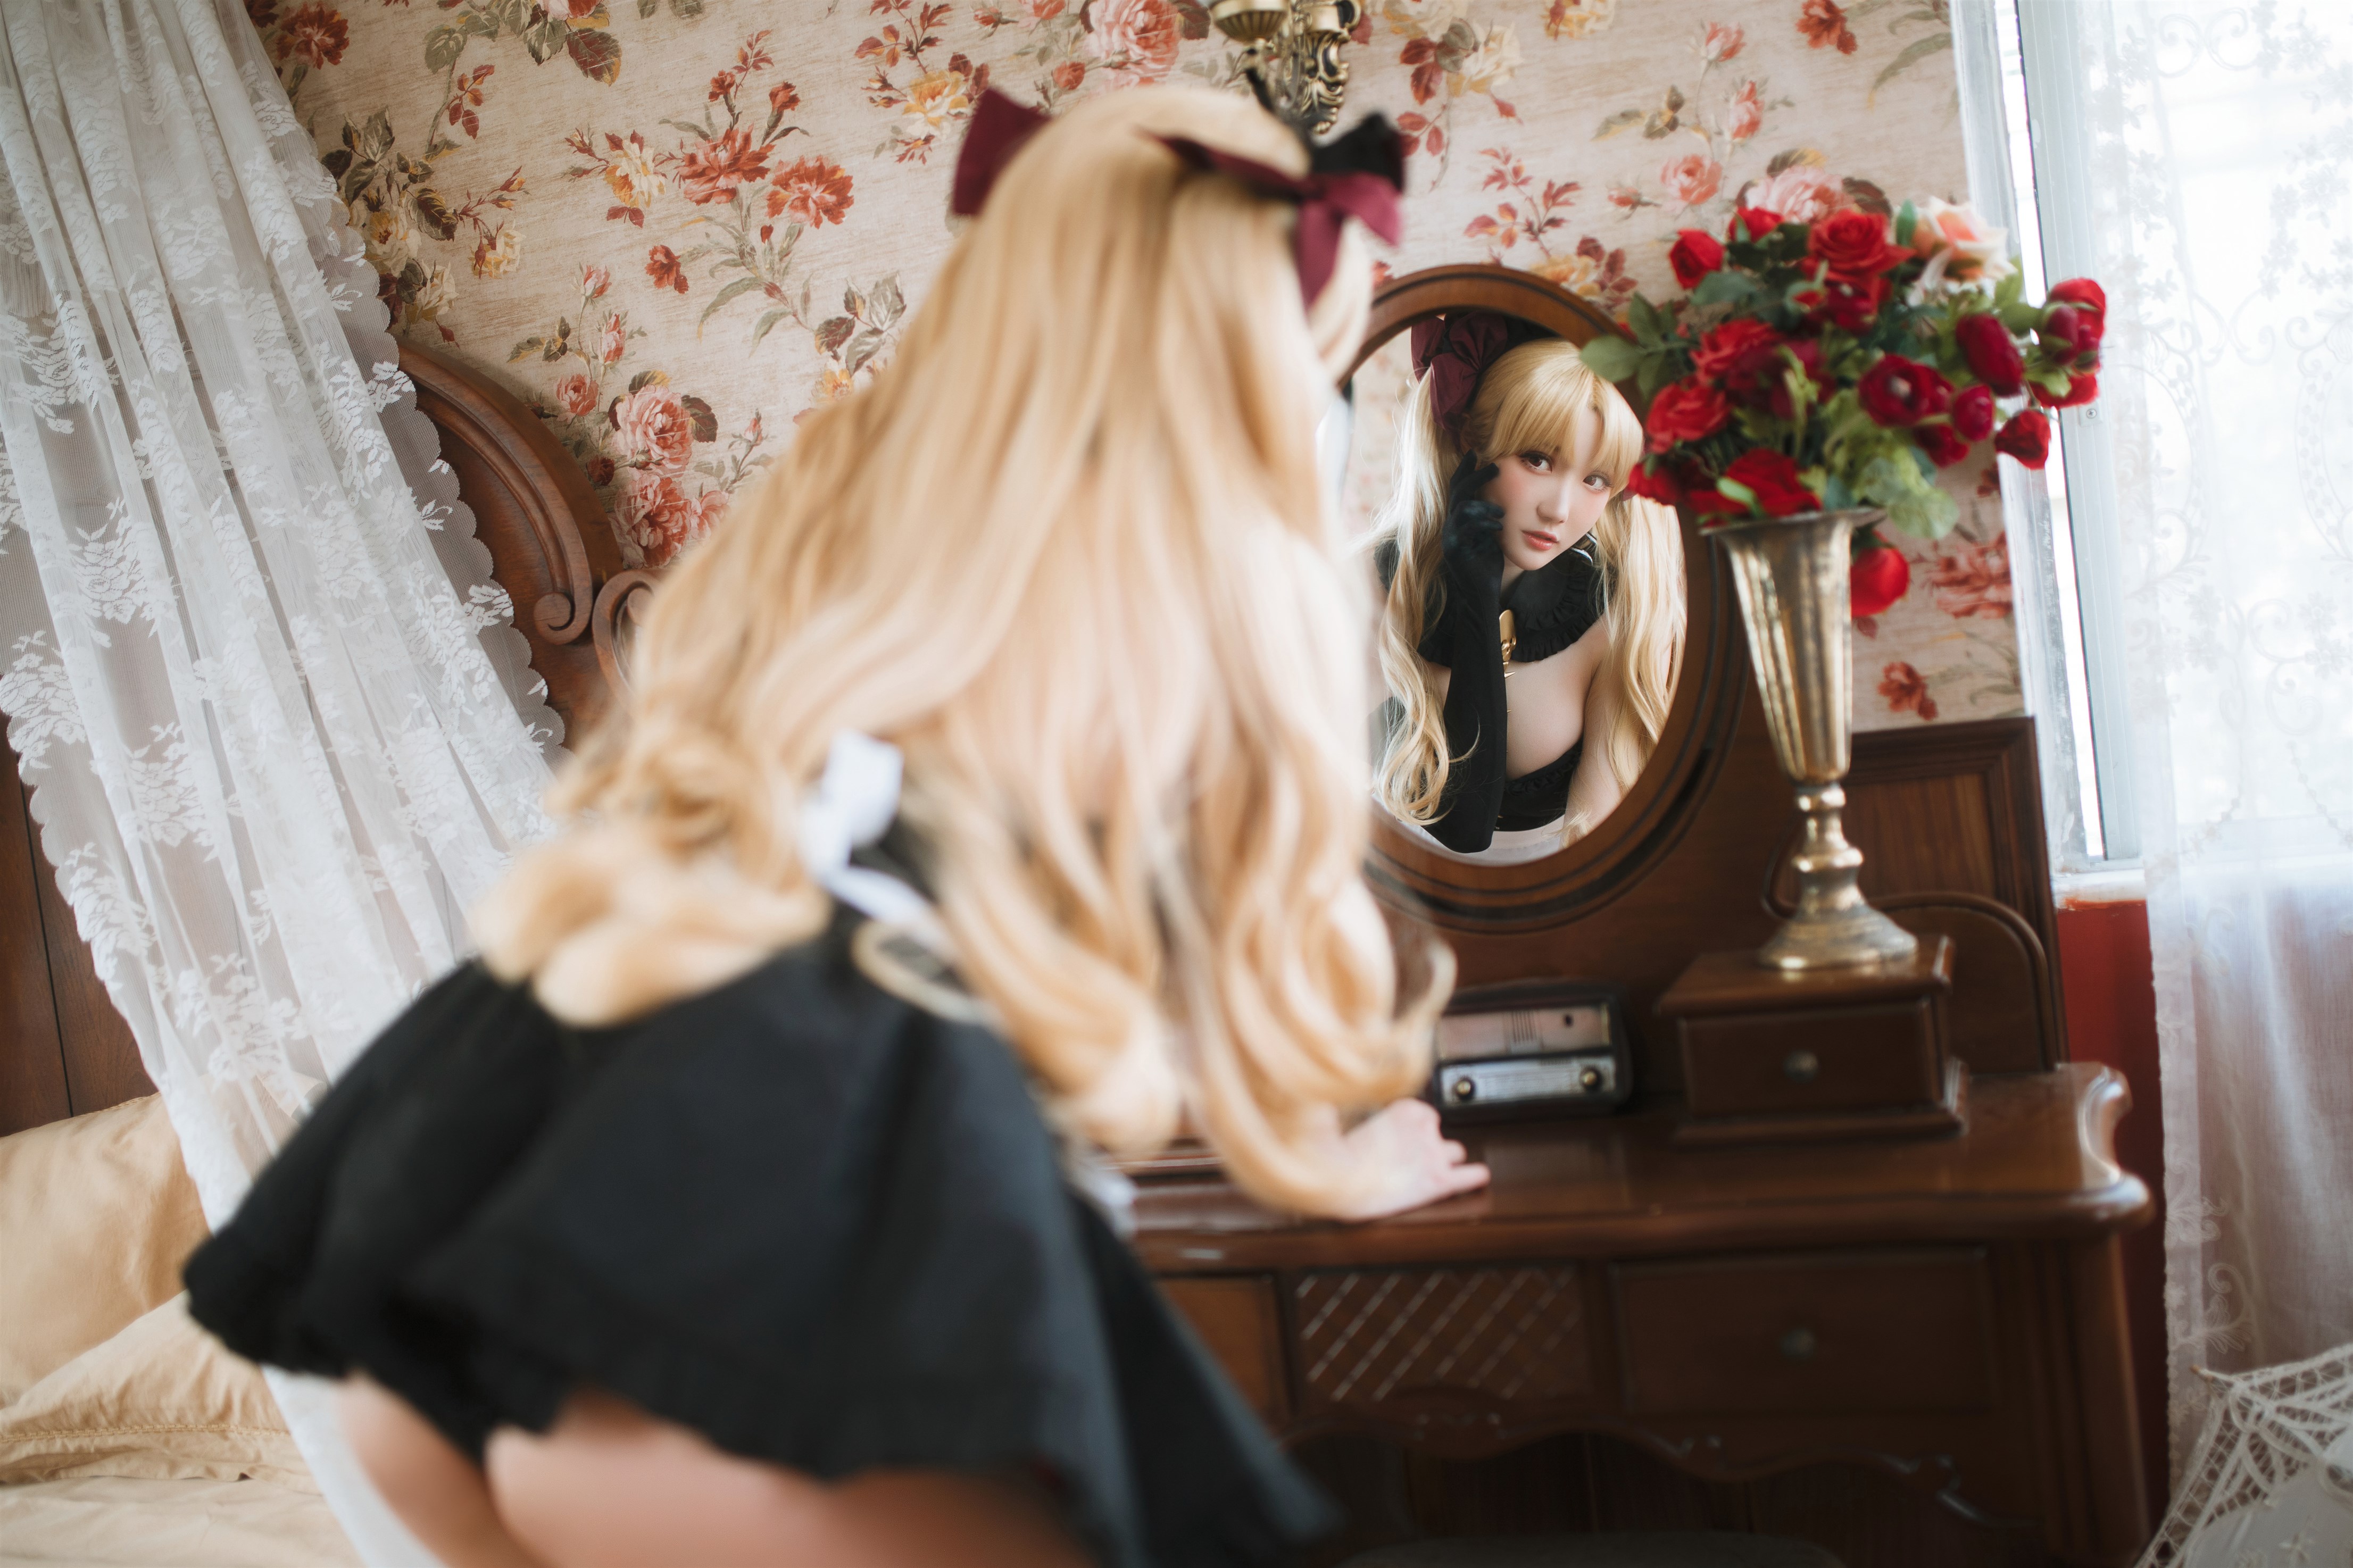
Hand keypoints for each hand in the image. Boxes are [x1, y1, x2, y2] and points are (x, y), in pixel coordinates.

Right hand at [1330, 1098, 1490, 1221]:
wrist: (1341, 1182)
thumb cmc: (1337, 1158)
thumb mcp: (1340, 1123)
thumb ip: (1347, 1113)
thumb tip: (1327, 1110)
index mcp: (1405, 1108)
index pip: (1421, 1110)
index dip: (1413, 1125)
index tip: (1402, 1133)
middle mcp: (1424, 1127)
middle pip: (1437, 1131)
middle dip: (1429, 1142)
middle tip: (1411, 1156)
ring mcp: (1434, 1153)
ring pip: (1455, 1151)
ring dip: (1447, 1158)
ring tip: (1435, 1168)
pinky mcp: (1439, 1180)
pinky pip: (1471, 1175)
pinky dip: (1474, 1176)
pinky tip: (1477, 1177)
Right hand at [1439, 452, 1504, 595]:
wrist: (1482, 593)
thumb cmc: (1488, 565)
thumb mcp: (1491, 535)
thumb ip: (1490, 517)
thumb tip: (1501, 500)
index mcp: (1459, 519)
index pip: (1458, 488)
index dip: (1465, 469)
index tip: (1475, 453)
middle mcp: (1451, 524)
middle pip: (1457, 490)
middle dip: (1475, 475)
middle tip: (1494, 465)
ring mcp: (1450, 536)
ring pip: (1461, 506)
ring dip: (1483, 504)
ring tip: (1501, 512)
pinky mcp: (1454, 549)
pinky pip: (1466, 527)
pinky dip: (1483, 523)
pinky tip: (1498, 528)